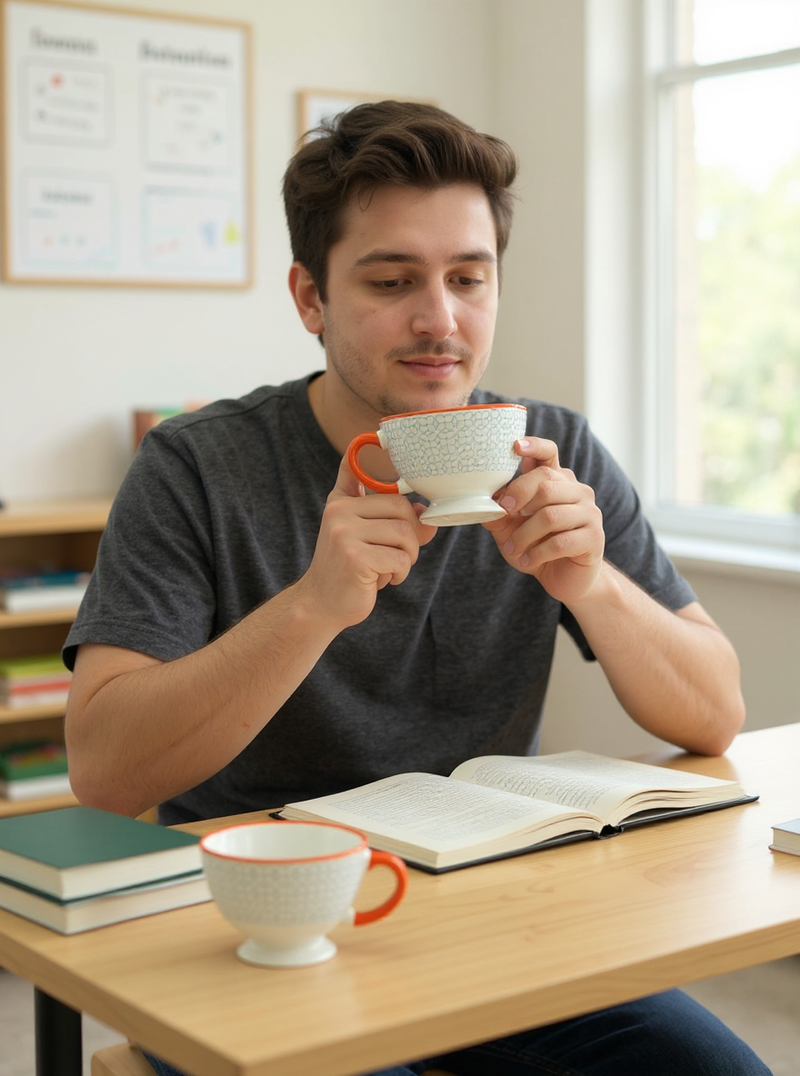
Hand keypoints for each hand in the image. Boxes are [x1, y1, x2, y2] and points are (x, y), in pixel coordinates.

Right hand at [298, 454, 437, 629]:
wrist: (321, 604)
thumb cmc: (348, 569)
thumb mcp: (360, 535)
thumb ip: (389, 518)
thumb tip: (425, 514)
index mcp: (340, 502)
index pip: (362, 471)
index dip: (368, 450)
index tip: (379, 436)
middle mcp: (339, 513)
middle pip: (400, 508)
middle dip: (411, 534)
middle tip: (401, 554)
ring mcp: (344, 534)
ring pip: (404, 534)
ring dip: (407, 557)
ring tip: (389, 568)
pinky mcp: (354, 558)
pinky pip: (399, 558)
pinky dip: (399, 573)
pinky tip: (384, 580)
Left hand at [483, 437, 605, 604]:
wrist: (566, 578)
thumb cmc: (538, 547)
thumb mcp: (510, 530)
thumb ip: (498, 514)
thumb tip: (480, 501)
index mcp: (557, 481)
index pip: (549, 454)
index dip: (534, 446)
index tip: (515, 446)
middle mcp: (577, 491)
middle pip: (545, 482)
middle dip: (518, 498)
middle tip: (504, 514)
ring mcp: (589, 513)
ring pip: (550, 515)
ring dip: (525, 534)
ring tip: (513, 548)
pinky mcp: (593, 538)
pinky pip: (561, 541)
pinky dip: (538, 553)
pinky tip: (528, 561)